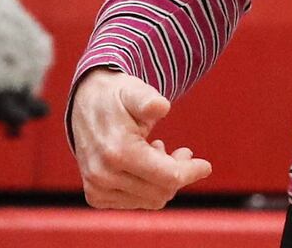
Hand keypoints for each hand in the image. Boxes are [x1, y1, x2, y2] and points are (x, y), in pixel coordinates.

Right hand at [71, 69, 211, 209]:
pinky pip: (134, 202)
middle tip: (183, 151)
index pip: (168, 177)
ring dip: (162, 180)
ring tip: (159, 150)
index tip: (206, 166)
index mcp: (117, 151)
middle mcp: (104, 176)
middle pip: (161, 191)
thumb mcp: (134, 90)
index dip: (191, 172)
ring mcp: (98, 189)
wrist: (85, 106)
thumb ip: (148, 99)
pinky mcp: (95, 196)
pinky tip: (143, 163)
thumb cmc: (117, 97)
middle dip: (180, 173)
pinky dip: (146, 186)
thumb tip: (162, 107)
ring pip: (150, 200)